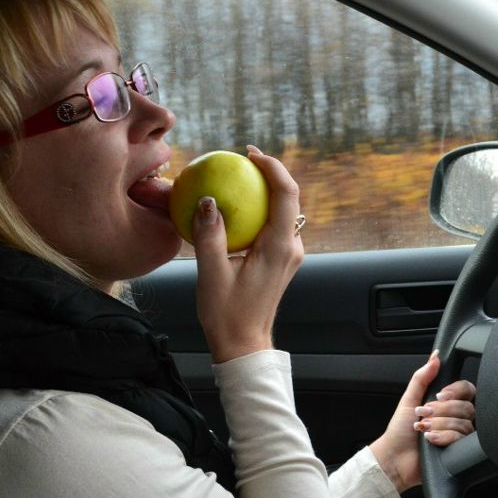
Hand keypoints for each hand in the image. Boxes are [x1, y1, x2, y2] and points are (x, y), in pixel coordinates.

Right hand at [190, 146, 303, 361]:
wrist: (243, 344)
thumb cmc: (227, 314)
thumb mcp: (211, 274)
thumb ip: (209, 235)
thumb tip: (207, 200)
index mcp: (279, 247)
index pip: (287, 194)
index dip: (273, 167)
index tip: (251, 154)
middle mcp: (291, 247)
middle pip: (289, 198)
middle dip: (270, 173)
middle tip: (243, 158)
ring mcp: (289, 254)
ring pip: (284, 211)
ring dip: (265, 191)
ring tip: (239, 177)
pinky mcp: (282, 260)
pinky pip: (274, 225)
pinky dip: (259, 210)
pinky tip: (236, 208)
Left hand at [369, 351, 475, 492]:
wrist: (395, 458)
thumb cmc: (399, 431)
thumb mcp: (409, 399)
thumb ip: (422, 377)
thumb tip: (434, 357)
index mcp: (445, 403)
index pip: (466, 389)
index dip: (455, 391)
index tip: (439, 395)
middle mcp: (454, 418)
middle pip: (466, 406)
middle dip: (442, 410)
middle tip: (425, 414)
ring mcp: (457, 435)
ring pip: (463, 423)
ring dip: (439, 424)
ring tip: (424, 429)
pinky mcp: (458, 451)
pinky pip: (460, 438)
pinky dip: (443, 437)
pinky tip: (430, 439)